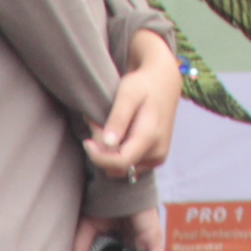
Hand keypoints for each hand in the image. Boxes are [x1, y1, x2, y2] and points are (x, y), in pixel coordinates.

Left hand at [86, 32, 181, 178]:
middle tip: (97, 124)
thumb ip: (119, 118)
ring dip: (109, 152)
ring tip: (107, 127)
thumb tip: (108, 144)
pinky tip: (116, 134)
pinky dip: (118, 153)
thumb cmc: (143, 85)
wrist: (164, 82)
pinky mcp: (155, 158)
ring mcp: (157, 158)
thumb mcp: (128, 94)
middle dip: (102, 150)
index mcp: (151, 137)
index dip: (99, 157)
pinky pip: (129, 165)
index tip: (86, 141)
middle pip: (119, 166)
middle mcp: (157, 153)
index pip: (120, 162)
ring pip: (122, 168)